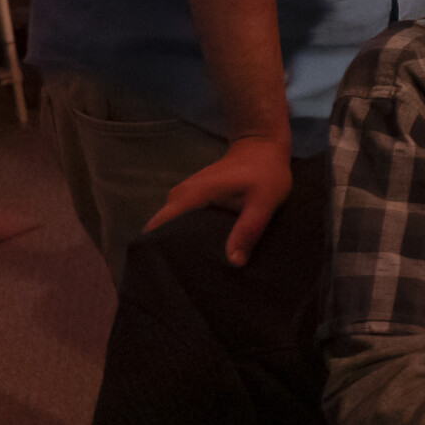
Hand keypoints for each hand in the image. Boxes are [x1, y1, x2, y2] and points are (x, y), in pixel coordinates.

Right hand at [144, 134, 293, 267]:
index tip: (166, 273)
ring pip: (170, 228)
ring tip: (193, 271)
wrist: (262, 147)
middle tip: (185, 278)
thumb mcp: (264, 202)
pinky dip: (187, 237)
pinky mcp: (191, 199)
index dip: (158, 251)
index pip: (159, 228)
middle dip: (169, 254)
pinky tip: (201, 254)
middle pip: (161, 232)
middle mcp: (179, 196)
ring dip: (179, 246)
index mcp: (190, 197)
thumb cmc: (266, 172)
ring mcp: (183, 197)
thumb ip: (248, 229)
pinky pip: (180, 222)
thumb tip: (234, 262)